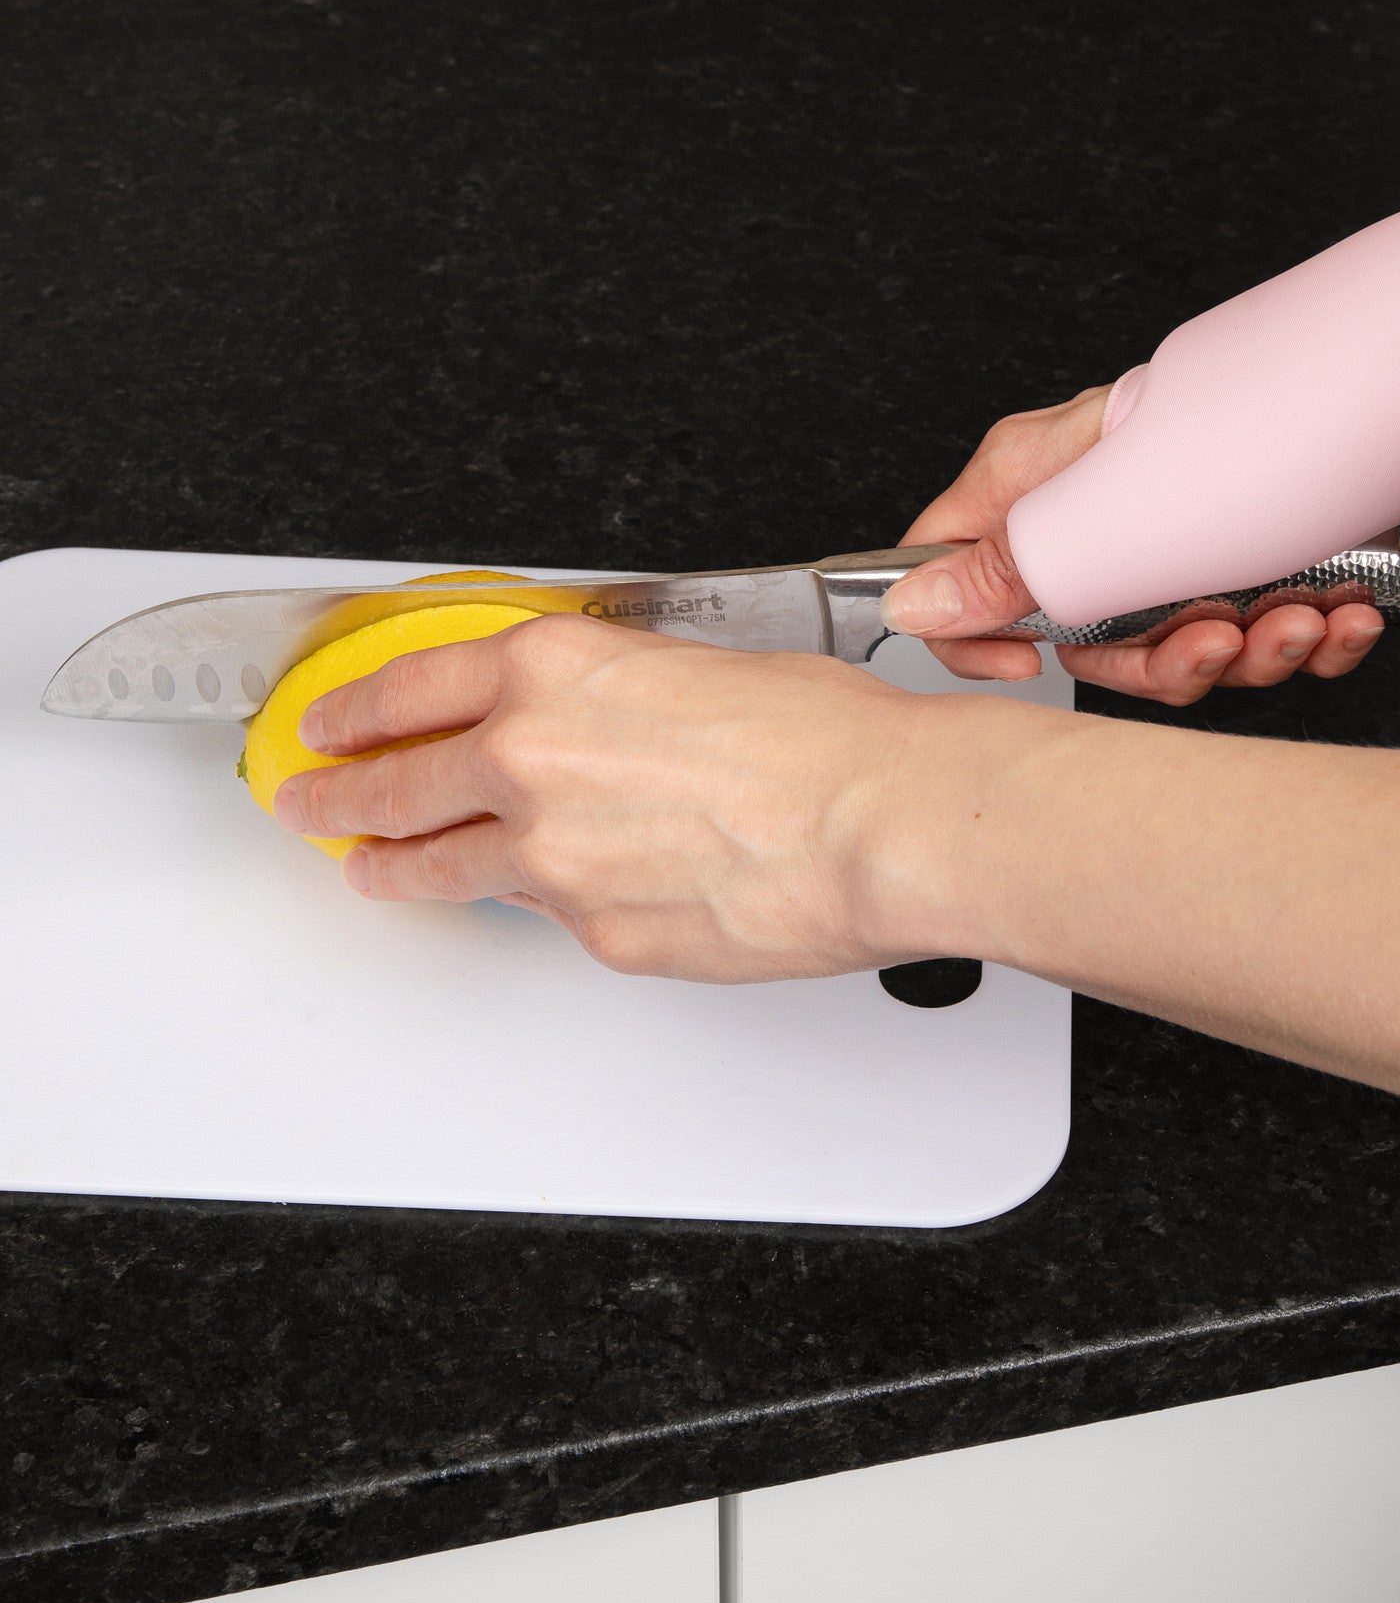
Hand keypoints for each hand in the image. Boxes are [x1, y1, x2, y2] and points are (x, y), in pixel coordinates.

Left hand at [266, 613, 1013, 978]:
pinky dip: (543, 902)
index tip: (329, 726)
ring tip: (376, 869)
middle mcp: (530, 763)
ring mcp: (553, 861)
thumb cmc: (831, 738)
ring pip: (444, 869)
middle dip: (341, 797)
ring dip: (398, 867)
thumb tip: (601, 725)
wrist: (885, 824)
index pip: (409, 688)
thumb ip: (623, 697)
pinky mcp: (597, 936)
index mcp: (552, 673)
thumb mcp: (708, 666)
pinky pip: (548, 917)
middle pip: (397, 787)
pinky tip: (552, 894)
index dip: (355, 711)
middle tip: (311, 802)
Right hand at [883, 387, 1383, 703]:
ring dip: (1254, 652)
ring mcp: (1191, 525)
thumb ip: (1000, 572)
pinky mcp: (1269, 541)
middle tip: (1218, 641)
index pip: (955, 567)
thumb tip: (907, 607)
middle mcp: (1110, 506)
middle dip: (1166, 660)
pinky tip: (1344, 618)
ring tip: (1303, 620)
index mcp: (1042, 481)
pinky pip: (1267, 623)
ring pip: (1190, 637)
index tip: (1033, 661)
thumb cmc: (1253, 426)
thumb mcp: (1101, 515)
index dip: (978, 634)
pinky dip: (1309, 637)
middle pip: (1091, 631)